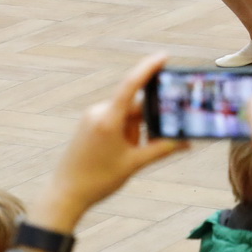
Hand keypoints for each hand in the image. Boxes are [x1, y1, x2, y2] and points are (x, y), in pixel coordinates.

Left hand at [30, 55, 187, 234]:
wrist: (65, 194)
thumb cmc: (98, 180)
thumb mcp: (134, 164)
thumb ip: (161, 149)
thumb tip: (185, 142)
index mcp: (108, 119)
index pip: (131, 85)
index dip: (148, 68)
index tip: (164, 57)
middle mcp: (98, 112)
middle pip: (134, 107)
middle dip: (145, 125)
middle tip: (145, 147)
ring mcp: (91, 117)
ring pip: (125, 116)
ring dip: (134, 132)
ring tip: (125, 157)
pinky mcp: (88, 124)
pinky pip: (114, 120)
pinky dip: (124, 132)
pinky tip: (119, 154)